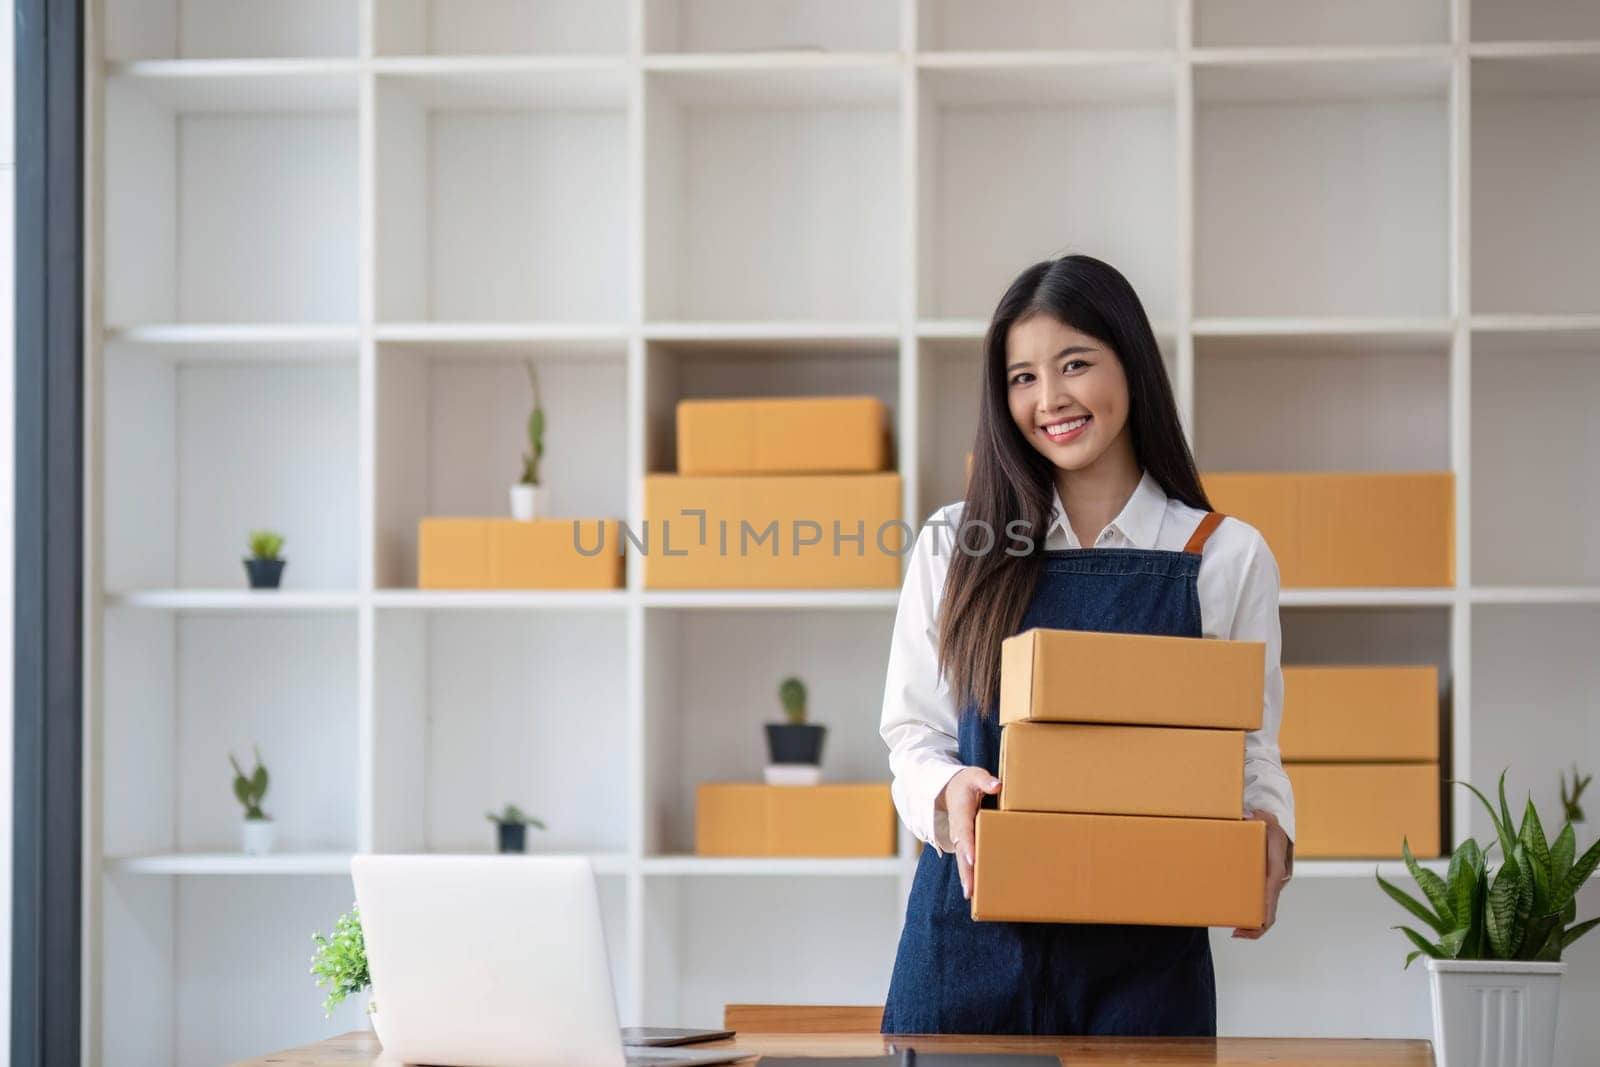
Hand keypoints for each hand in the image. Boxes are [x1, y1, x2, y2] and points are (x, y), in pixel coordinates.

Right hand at [940, 766, 1001, 899]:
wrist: (948, 789)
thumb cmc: (965, 782)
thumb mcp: (974, 775)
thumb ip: (984, 779)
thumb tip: (996, 785)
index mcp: (961, 813)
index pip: (964, 831)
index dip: (967, 845)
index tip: (972, 859)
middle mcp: (958, 830)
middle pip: (961, 853)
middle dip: (966, 872)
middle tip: (970, 890)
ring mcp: (959, 839)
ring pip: (962, 861)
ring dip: (966, 877)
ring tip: (971, 896)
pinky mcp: (963, 844)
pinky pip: (965, 861)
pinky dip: (968, 874)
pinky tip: (976, 890)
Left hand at [1233, 808, 1291, 938]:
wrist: (1279, 823)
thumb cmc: (1271, 823)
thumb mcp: (1265, 818)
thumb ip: (1257, 817)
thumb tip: (1247, 816)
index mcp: (1277, 867)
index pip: (1271, 892)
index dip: (1264, 909)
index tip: (1254, 922)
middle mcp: (1277, 880)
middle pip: (1271, 910)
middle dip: (1257, 926)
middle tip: (1237, 933)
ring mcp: (1272, 884)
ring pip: (1267, 910)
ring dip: (1254, 924)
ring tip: (1236, 931)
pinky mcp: (1266, 883)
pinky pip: (1261, 903)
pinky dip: (1253, 914)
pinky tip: (1237, 916)